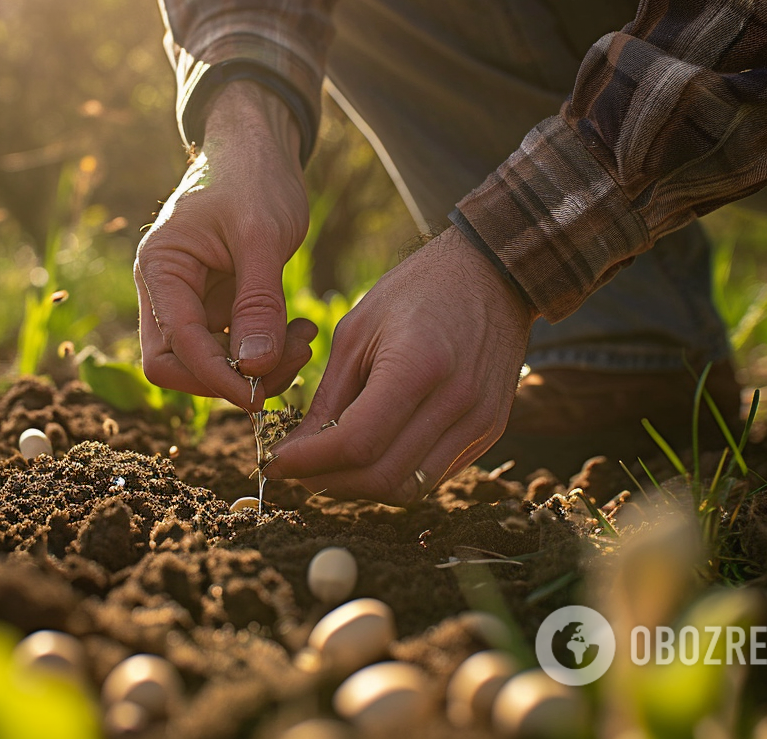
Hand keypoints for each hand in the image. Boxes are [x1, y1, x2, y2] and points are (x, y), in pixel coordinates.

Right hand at [135, 81, 318, 408]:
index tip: (259, 393)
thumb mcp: (262, 237)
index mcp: (160, 268)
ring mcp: (191, 300)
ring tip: (304, 340)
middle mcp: (165, 290)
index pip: (173, 346)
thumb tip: (254, 370)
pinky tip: (299, 331)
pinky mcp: (218, 305)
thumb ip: (258, 304)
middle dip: (231, 378)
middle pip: (179, 366)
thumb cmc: (254, 177)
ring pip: (207, 363)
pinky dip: (265, 351)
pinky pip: (233, 347)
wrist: (259, 146)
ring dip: (256, 368)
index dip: (214, 377)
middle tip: (290, 361)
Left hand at [263, 228, 535, 503]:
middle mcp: (456, 402)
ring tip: (328, 465)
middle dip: (329, 482)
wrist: (492, 277)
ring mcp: (478, 423)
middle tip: (296, 470)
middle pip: (382, 477)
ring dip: (359, 487)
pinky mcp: (487, 434)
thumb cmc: (415, 292)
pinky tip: (367, 454)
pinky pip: (431, 476)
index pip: (356, 443)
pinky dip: (392, 475)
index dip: (308, 462)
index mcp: (418, 365)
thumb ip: (328, 398)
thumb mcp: (356, 331)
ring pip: (407, 488)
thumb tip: (295, 452)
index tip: (274, 462)